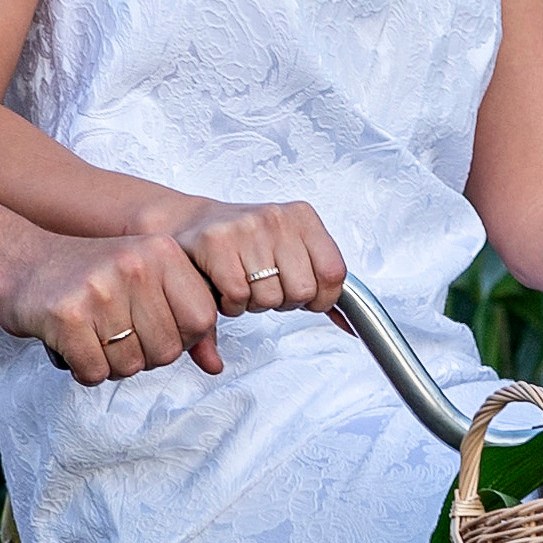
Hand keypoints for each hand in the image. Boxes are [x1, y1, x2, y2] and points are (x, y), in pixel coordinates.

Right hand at [0, 230, 225, 384]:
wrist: (19, 262)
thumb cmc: (89, 275)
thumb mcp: (144, 277)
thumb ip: (184, 315)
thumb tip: (216, 366)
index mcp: (162, 251)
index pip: (202, 319)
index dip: (181, 336)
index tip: (153, 326)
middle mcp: (135, 266)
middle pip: (167, 350)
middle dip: (142, 355)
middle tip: (115, 333)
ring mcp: (100, 289)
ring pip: (130, 366)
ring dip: (110, 364)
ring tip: (92, 335)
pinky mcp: (66, 316)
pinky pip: (94, 373)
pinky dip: (83, 370)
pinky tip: (72, 344)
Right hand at [170, 198, 346, 317]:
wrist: (192, 226)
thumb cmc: (244, 244)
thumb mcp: (291, 252)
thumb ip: (321, 287)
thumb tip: (350, 325)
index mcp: (302, 217)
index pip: (333, 274)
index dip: (318, 297)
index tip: (300, 292)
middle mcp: (276, 217)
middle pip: (302, 291)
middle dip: (283, 300)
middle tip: (264, 285)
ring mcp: (245, 227)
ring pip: (269, 298)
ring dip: (254, 303)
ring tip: (243, 282)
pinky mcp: (215, 242)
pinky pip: (239, 297)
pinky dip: (231, 305)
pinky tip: (224, 287)